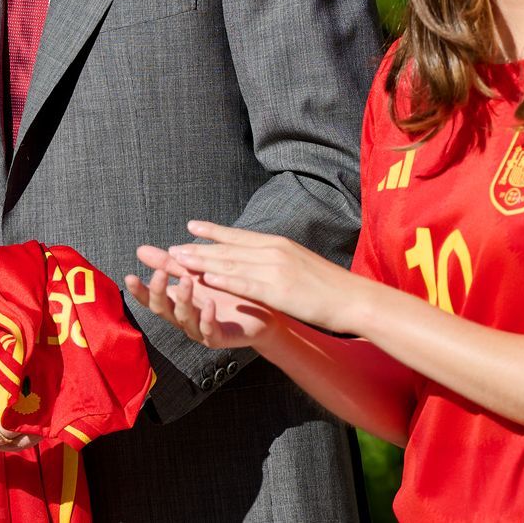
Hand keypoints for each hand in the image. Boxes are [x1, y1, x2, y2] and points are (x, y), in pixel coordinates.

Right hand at [127, 246, 277, 349]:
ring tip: (187, 281)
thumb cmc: (225, 291)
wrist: (261, 311)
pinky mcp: (220, 338)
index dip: (140, 290)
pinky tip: (209, 305)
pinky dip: (207, 318)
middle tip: (160, 273)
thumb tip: (140, 250)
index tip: (129, 276)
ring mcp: (201, 329)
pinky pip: (210, 331)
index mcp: (177, 302)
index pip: (151, 298)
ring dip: (183, 300)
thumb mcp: (196, 273)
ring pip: (185, 319)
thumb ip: (170, 264)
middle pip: (163, 310)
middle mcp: (185, 318)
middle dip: (159, 292)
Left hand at [165, 221, 365, 336]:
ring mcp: (275, 269)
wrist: (352, 298)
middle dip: (198, 247)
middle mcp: (274, 251)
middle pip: (229, 248)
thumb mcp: (299, 263)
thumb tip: (259, 257)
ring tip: (179, 260)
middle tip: (172, 247)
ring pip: (232, 263)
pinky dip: (225, 279)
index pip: (238, 236)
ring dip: (203, 261)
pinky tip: (207, 278)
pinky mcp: (279, 290)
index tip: (191, 227)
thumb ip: (277, 259)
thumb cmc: (327, 285)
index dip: (213, 231)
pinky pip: (246, 283)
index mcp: (278, 244)